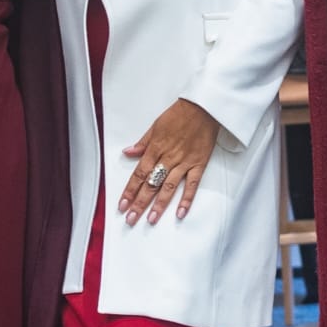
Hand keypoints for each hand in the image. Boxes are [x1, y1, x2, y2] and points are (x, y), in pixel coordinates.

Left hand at [118, 99, 219, 225]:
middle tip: (131, 219)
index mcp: (156, 148)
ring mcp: (184, 162)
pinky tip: (180, 212)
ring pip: (169, 187)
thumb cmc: (180, 113)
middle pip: (151, 184)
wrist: (204, 107)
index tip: (122, 204)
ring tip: (151, 219)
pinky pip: (192, 184)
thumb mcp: (156, 125)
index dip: (129, 191)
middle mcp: (168, 158)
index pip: (139, 174)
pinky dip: (187, 199)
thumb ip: (143, 142)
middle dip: (139, 203)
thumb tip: (128, 152)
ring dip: (159, 205)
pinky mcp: (199, 164)